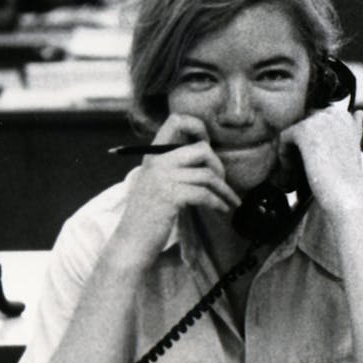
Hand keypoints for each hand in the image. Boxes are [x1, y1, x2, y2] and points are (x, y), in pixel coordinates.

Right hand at [112, 114, 241, 259]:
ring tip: (230, 201)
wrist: (132, 241)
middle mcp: (157, 162)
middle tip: (222, 182)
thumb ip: (173, 166)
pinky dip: (218, 202)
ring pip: (207, 175)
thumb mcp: (155, 182)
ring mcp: (163, 178)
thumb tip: (207, 155)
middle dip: (219, 166)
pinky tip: (221, 209)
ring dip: (224, 190)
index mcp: (153, 154)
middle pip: (201, 148)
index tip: (207, 144)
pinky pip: (205, 194)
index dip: (197, 127)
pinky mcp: (170, 197)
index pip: (176, 120)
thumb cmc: (148, 215)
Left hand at [279, 107, 362, 212]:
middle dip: (299, 146)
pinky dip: (284, 156)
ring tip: (297, 172)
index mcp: (344, 115)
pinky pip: (283, 138)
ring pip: (291, 132)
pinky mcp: (304, 130)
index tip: (315, 162)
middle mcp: (333, 112)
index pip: (313, 122)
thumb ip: (354, 128)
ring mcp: (319, 119)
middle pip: (301, 126)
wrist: (347, 195)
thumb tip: (359, 112)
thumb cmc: (349, 177)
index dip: (310, 144)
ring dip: (291, 152)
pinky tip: (293, 172)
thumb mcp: (354, 147)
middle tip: (303, 169)